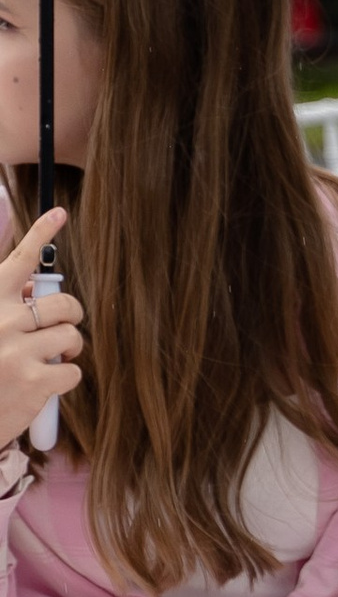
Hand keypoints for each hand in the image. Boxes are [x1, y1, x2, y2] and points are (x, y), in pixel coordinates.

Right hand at [0, 211, 78, 447]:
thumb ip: (5, 302)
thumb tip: (35, 286)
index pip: (18, 260)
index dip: (41, 234)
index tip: (59, 214)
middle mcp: (1, 320)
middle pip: (63, 303)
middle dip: (70, 314)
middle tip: (62, 327)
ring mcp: (17, 352)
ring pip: (71, 336)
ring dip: (68, 348)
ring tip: (51, 357)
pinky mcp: (34, 382)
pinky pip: (72, 371)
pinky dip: (66, 377)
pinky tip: (46, 383)